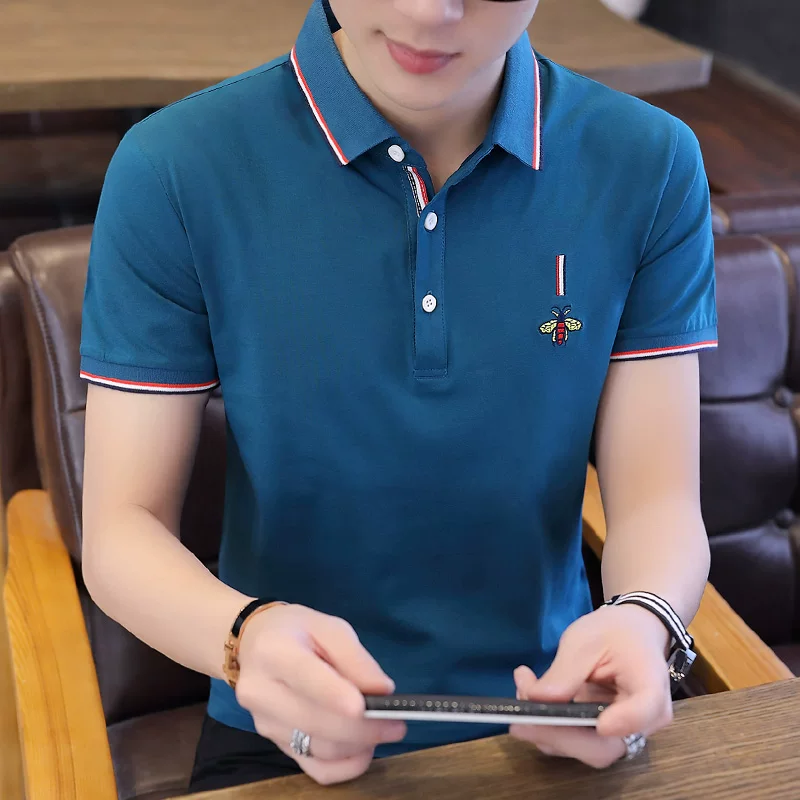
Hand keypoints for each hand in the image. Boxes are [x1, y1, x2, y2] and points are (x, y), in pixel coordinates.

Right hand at [234, 603, 405, 784]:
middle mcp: (261, 692)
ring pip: (319, 749)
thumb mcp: (328, 627)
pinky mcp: (275, 745)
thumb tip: (383, 690)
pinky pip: (314, 769)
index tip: (368, 706)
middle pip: (316, 722)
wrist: (254, 644)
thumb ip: (355, 657)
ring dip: (359, 745)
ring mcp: (264, 724)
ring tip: (385, 729)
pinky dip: (345, 766)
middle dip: (363, 727)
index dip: (336, 696)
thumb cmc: (297, 630)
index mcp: (274, 652)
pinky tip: (364, 750)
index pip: (305, 678)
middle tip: (398, 722)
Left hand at [510, 604, 672, 767]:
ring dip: (546, 731)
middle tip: (519, 718)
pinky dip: (550, 729)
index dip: (623, 723)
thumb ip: (564, 671)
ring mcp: (624, 734)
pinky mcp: (604, 737)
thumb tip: (534, 699)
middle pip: (604, 747)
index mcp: (650, 687)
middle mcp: (643, 722)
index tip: (600, 724)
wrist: (630, 634)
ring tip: (522, 692)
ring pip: (586, 750)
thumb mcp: (586, 640)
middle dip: (557, 735)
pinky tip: (530, 700)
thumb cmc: (613, 632)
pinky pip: (577, 743)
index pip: (642, 712)